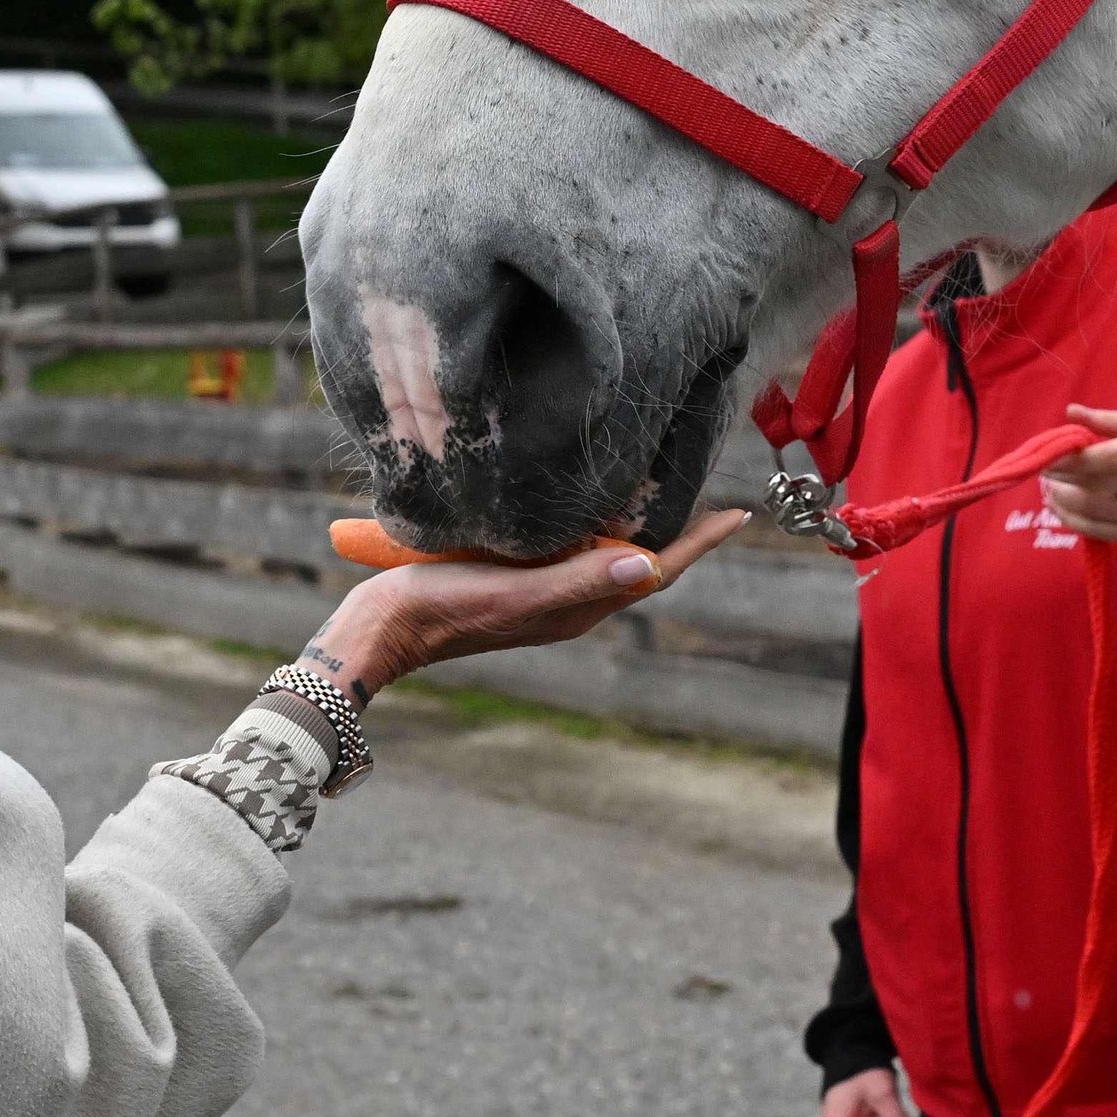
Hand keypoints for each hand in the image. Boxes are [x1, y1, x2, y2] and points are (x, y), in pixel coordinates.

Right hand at [316, 508, 752, 698]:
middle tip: (707, 486)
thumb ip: (578, 579)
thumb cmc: (441, 610)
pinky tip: (581, 498)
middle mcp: (566, 599)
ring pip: (602, 551)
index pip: (655, 569)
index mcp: (577, 605)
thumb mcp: (515, 592)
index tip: (738, 512)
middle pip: (637, 559)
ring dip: (633, 522)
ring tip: (658, 485)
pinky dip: (586, 521)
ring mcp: (538, 589)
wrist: (377, 631)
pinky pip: (565, 547)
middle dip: (674, 527)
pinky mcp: (508, 576)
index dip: (698, 540)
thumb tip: (647, 564)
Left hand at [1037, 405, 1116, 546]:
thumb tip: (1070, 412)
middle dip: (1060, 479)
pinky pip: (1101, 531)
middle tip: (1042, 470)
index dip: (1068, 459)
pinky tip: (1062, 509)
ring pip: (1093, 510)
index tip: (1045, 455)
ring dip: (1062, 501)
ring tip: (1049, 489)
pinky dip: (1075, 521)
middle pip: (1094, 484)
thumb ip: (1110, 420)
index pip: (1103, 458)